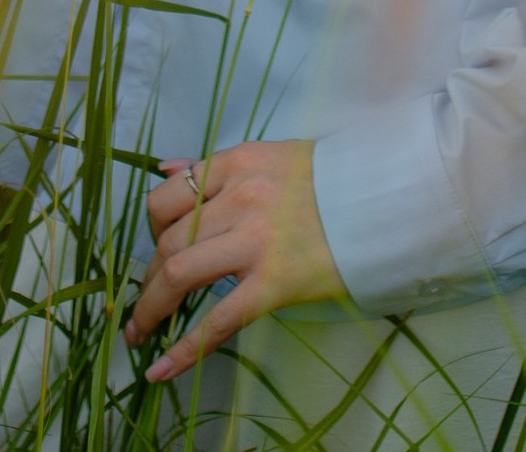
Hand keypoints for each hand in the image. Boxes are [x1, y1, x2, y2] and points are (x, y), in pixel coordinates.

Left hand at [124, 140, 343, 380]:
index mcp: (237, 162)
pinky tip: (162, 370)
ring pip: (180, 273)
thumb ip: (218, 166)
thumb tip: (168, 169)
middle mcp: (238, 198)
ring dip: (151, 307)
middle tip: (146, 299)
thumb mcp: (270, 155)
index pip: (170, 193)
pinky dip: (184, 350)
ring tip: (141, 331)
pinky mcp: (273, 283)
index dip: (153, 225)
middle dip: (149, 275)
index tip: (154, 247)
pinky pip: (218, 320)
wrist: (384, 200)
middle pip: (169, 238)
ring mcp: (254, 242)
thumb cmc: (331, 178)